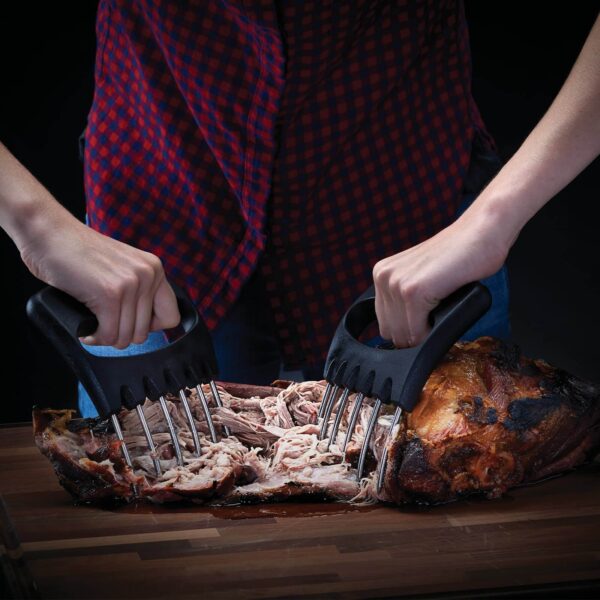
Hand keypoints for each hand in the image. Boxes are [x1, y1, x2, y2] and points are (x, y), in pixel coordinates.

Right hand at [19, 209, 179, 347]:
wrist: (48, 231)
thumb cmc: (77, 252)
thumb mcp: (121, 268)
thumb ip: (138, 289)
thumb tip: (143, 327)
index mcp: (155, 269)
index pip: (171, 316)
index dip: (149, 327)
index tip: (128, 322)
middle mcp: (149, 275)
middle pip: (144, 333)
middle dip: (121, 334)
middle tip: (102, 325)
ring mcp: (131, 284)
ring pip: (125, 337)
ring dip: (105, 338)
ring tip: (92, 325)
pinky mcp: (109, 294)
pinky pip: (108, 335)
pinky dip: (94, 338)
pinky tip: (86, 329)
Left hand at [372, 209, 507, 347]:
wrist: (482, 231)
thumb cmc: (461, 256)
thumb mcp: (422, 275)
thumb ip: (405, 297)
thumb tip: (402, 336)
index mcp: (382, 274)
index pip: (385, 324)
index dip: (406, 331)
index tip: (427, 322)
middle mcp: (384, 277)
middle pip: (392, 333)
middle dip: (415, 335)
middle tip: (439, 317)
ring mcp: (397, 284)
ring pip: (405, 336)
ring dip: (426, 334)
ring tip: (444, 310)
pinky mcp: (414, 292)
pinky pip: (418, 333)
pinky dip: (433, 333)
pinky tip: (445, 313)